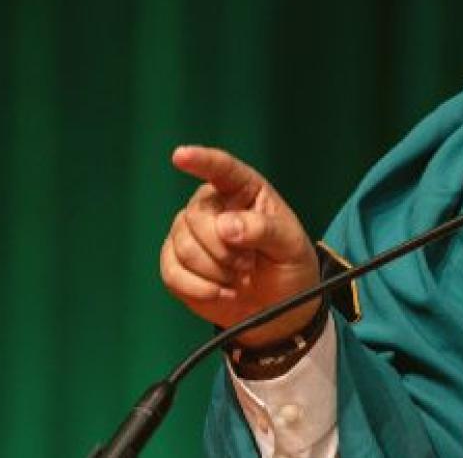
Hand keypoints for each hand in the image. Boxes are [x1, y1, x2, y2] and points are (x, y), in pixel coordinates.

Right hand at [160, 145, 321, 347]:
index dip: (201, 160)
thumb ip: (263, 230)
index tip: (180, 155)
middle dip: (223, 249)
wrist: (277, 306)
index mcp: (244, 189)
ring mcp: (190, 233)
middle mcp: (212, 205)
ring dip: (215, 271)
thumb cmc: (288, 265)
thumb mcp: (290, 245)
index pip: (221, 169)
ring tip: (239, 276)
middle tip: (248, 263)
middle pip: (196, 218)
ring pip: (183, 247)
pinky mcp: (176, 263)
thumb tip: (225, 226)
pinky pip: (172, 272)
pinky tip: (222, 293)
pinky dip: (199, 289)